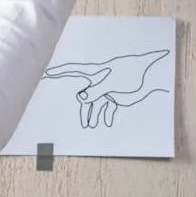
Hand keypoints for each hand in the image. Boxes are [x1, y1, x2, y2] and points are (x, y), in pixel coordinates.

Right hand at [44, 49, 170, 128]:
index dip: (61, 71)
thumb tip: (80, 98)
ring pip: (96, 104)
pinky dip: (107, 115)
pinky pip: (108, 107)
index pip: (74, 70)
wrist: (147, 74)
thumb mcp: (112, 82)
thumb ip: (96, 91)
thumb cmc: (129, 72)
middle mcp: (98, 81)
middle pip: (86, 97)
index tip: (48, 73)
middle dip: (85, 110)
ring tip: (92, 126)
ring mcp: (107, 89)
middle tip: (85, 124)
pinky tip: (108, 123)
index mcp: (95, 73)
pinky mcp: (115, 95)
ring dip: (94, 115)